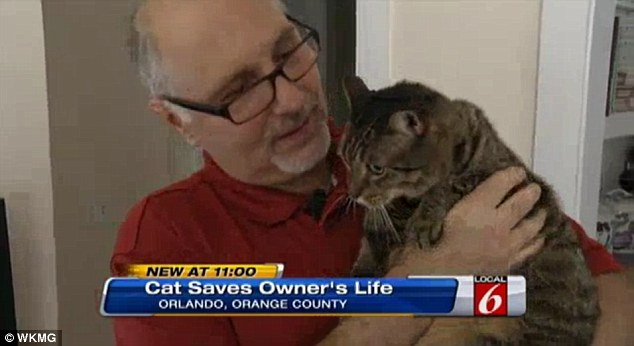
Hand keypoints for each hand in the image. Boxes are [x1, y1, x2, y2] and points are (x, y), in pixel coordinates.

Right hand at [393, 167, 546, 275]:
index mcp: (477, 206)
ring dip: (538, 216)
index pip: (500, 185)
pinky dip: (536, 241)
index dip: (511, 175)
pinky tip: (540, 237)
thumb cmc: (436, 240)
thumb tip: (477, 190)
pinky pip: (529, 249)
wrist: (442, 274)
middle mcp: (497, 222)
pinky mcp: (509, 261)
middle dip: (530, 193)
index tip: (518, 172)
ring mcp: (507, 243)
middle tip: (535, 188)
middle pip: (520, 203)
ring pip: (530, 226)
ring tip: (542, 211)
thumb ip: (462, 199)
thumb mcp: (444, 212)